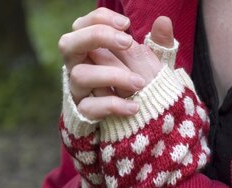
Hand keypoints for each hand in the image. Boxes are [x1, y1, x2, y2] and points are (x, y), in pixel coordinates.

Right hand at [58, 8, 174, 119]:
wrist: (136, 123)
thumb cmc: (140, 87)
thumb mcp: (152, 65)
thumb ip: (158, 44)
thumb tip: (163, 21)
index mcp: (89, 50)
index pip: (81, 25)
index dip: (99, 19)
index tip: (126, 24)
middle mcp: (78, 67)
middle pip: (68, 44)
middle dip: (96, 36)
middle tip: (127, 42)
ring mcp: (78, 90)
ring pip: (80, 75)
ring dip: (112, 75)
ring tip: (139, 83)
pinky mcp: (83, 113)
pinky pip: (89, 107)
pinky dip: (112, 105)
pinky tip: (134, 107)